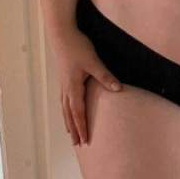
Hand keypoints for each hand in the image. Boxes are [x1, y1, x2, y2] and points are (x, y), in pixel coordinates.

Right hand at [51, 28, 121, 145]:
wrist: (61, 34)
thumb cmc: (77, 47)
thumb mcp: (93, 62)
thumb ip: (105, 76)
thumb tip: (118, 89)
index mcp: (73, 87)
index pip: (78, 112)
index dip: (82, 127)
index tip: (85, 141)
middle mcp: (66, 88)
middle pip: (69, 114)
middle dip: (74, 130)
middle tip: (77, 144)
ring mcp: (63, 83)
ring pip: (65, 107)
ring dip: (68, 121)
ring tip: (70, 133)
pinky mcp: (64, 77)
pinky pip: (64, 99)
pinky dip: (66, 109)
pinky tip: (68, 109)